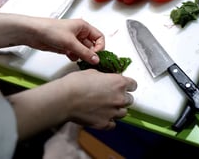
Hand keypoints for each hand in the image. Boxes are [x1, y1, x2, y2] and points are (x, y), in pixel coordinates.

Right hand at [8, 69, 136, 139]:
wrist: (65, 99)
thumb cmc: (76, 83)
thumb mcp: (93, 73)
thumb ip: (105, 78)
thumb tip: (107, 81)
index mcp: (118, 83)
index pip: (133, 85)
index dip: (128, 85)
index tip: (124, 86)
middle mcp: (119, 98)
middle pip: (130, 100)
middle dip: (122, 97)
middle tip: (112, 96)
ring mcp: (113, 112)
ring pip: (123, 113)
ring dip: (117, 109)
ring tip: (106, 107)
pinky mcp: (104, 123)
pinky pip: (113, 124)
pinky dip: (109, 121)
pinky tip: (102, 116)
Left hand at [27, 18, 104, 63]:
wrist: (33, 33)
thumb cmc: (50, 30)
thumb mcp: (70, 42)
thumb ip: (85, 52)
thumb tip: (96, 60)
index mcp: (84, 27)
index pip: (99, 37)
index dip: (100, 47)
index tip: (96, 55)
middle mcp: (80, 33)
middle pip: (92, 45)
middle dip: (90, 53)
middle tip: (88, 61)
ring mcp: (73, 40)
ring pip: (84, 51)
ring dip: (82, 56)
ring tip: (77, 58)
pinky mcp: (66, 46)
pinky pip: (75, 53)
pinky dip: (74, 57)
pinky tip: (70, 57)